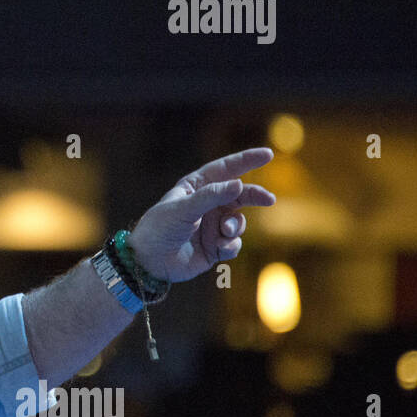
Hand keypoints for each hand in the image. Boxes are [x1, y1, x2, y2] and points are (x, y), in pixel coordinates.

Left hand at [126, 147, 276, 283]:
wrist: (149, 262)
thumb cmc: (160, 229)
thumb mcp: (183, 209)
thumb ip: (211, 196)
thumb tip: (239, 184)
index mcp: (195, 188)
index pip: (224, 169)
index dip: (245, 161)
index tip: (268, 154)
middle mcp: (207, 205)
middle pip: (239, 195)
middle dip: (254, 196)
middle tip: (268, 199)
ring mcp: (212, 226)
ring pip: (239, 222)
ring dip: (236, 226)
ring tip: (224, 231)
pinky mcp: (215, 247)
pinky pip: (234, 244)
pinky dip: (231, 245)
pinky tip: (219, 248)